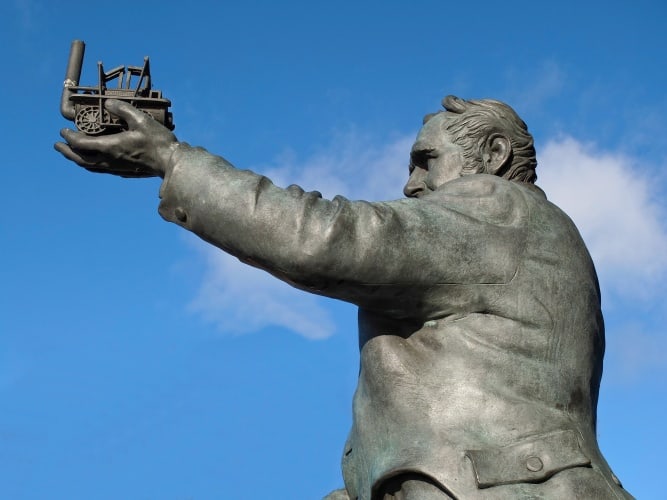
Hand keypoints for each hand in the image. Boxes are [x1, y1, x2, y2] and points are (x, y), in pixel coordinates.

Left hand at [54, 99, 178, 177]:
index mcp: (110, 147)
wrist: (171, 163)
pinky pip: (100, 169)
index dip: (69, 137)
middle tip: (57, 145)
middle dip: (67, 152)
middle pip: (81, 159)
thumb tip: (108, 103)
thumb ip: (122, 109)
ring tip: (71, 154)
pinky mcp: (124, 172)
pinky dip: (90, 164)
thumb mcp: (141, 119)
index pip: (81, 144)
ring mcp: (116, 168)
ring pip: (90, 166)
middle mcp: (110, 160)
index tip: (63, 130)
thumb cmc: (158, 142)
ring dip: (77, 160)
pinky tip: (93, 160)